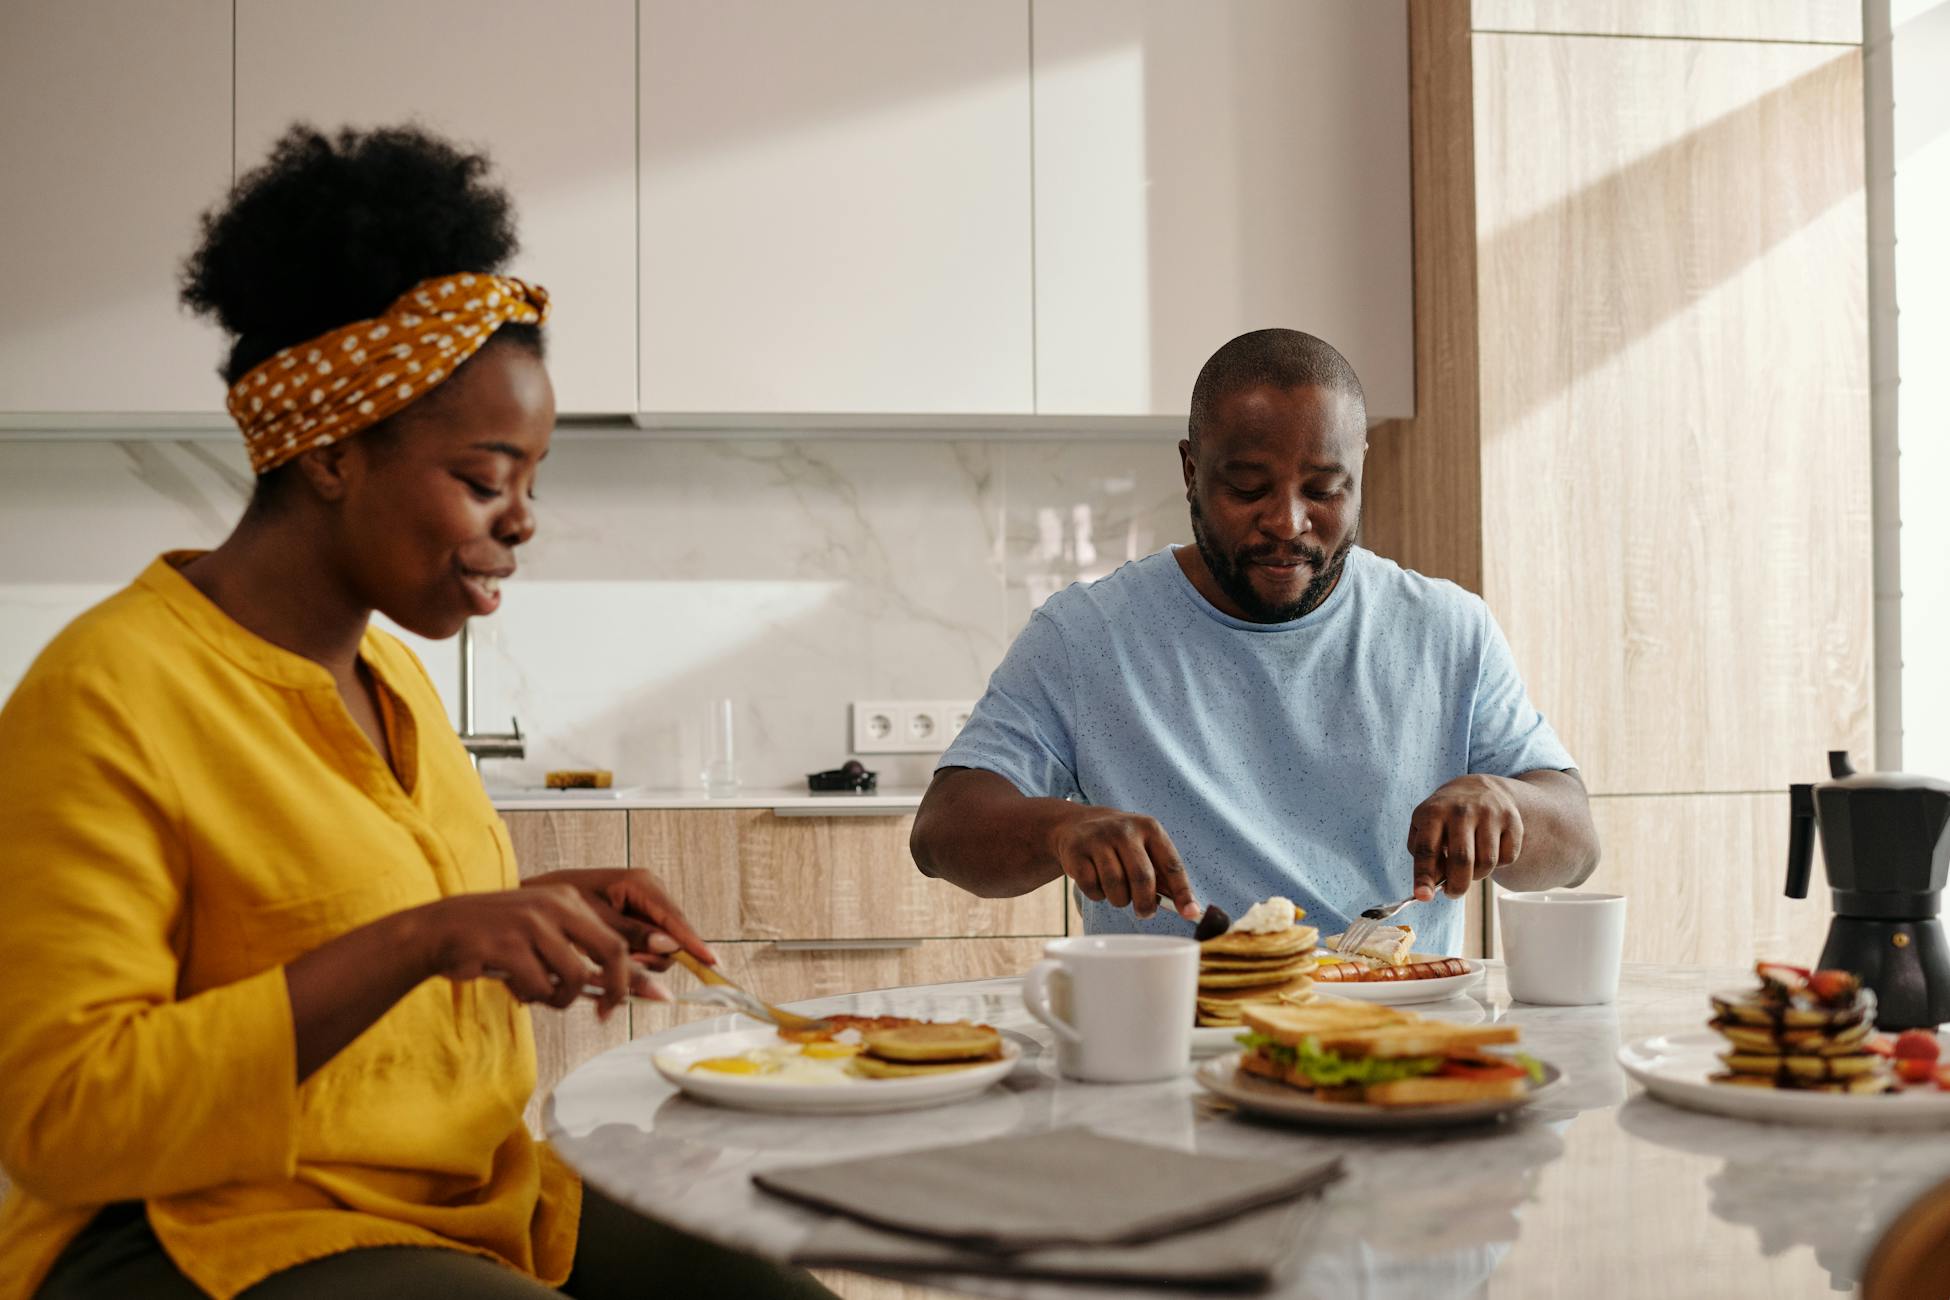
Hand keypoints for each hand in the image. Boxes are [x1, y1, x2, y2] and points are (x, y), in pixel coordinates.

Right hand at [407, 886, 647, 1019]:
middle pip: (611, 952)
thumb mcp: (541, 933)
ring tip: (541, 996)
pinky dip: (532, 997)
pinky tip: (517, 989)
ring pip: (575, 976)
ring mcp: (531, 923)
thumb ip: (576, 954)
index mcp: (568, 899)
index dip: (628, 976)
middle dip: (616, 988)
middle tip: (606, 1012)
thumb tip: (618, 990)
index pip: (616, 939)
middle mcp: (555, 905)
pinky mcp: (508, 944)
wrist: (440, 930)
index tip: (626, 1001)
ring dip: (561, 999)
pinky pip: (539, 985)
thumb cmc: (496, 939)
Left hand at [522, 868, 716, 973]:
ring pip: (661, 946)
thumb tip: (669, 946)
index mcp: (641, 883)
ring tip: (607, 960)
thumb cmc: (561, 902)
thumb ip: (631, 934)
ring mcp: (646, 906)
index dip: (694, 944)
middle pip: (672, 937)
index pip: (676, 919)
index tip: (712, 962)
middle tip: (622, 966)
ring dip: (640, 960)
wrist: (537, 897)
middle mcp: (650, 892)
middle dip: (651, 958)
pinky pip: (649, 945)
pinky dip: (635, 958)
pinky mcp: (639, 919)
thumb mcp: (594, 919)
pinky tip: (615, 960)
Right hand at [1048, 807, 1199, 921]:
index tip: (1190, 914)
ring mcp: (1098, 839)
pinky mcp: (1076, 851)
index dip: (1182, 892)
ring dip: (1120, 900)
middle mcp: (1125, 830)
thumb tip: (1187, 908)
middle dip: (1145, 904)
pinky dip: (1097, 895)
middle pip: (1142, 878)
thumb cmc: (1120, 844)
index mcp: (1150, 828)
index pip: (1172, 865)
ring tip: (1118, 893)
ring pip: (1116, 886)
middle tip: (1144, 913)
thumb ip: (1163, 875)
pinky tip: (1097, 884)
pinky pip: (1092, 888)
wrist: (1077, 825)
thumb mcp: (1145, 848)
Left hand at [1405, 775, 1523, 899]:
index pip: (1426, 849)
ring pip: (1486, 863)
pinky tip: (1489, 850)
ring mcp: (1490, 813)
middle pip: (1462, 860)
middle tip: (1452, 893)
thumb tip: (1431, 886)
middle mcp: (1462, 810)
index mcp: (1433, 812)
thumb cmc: (1445, 817)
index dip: (1423, 876)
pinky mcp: (1512, 820)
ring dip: (1478, 875)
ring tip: (1470, 867)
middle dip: (1457, 886)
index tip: (1423, 897)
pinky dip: (1498, 864)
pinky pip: (1508, 858)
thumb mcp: (1425, 828)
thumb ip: (1423, 857)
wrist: (1479, 788)